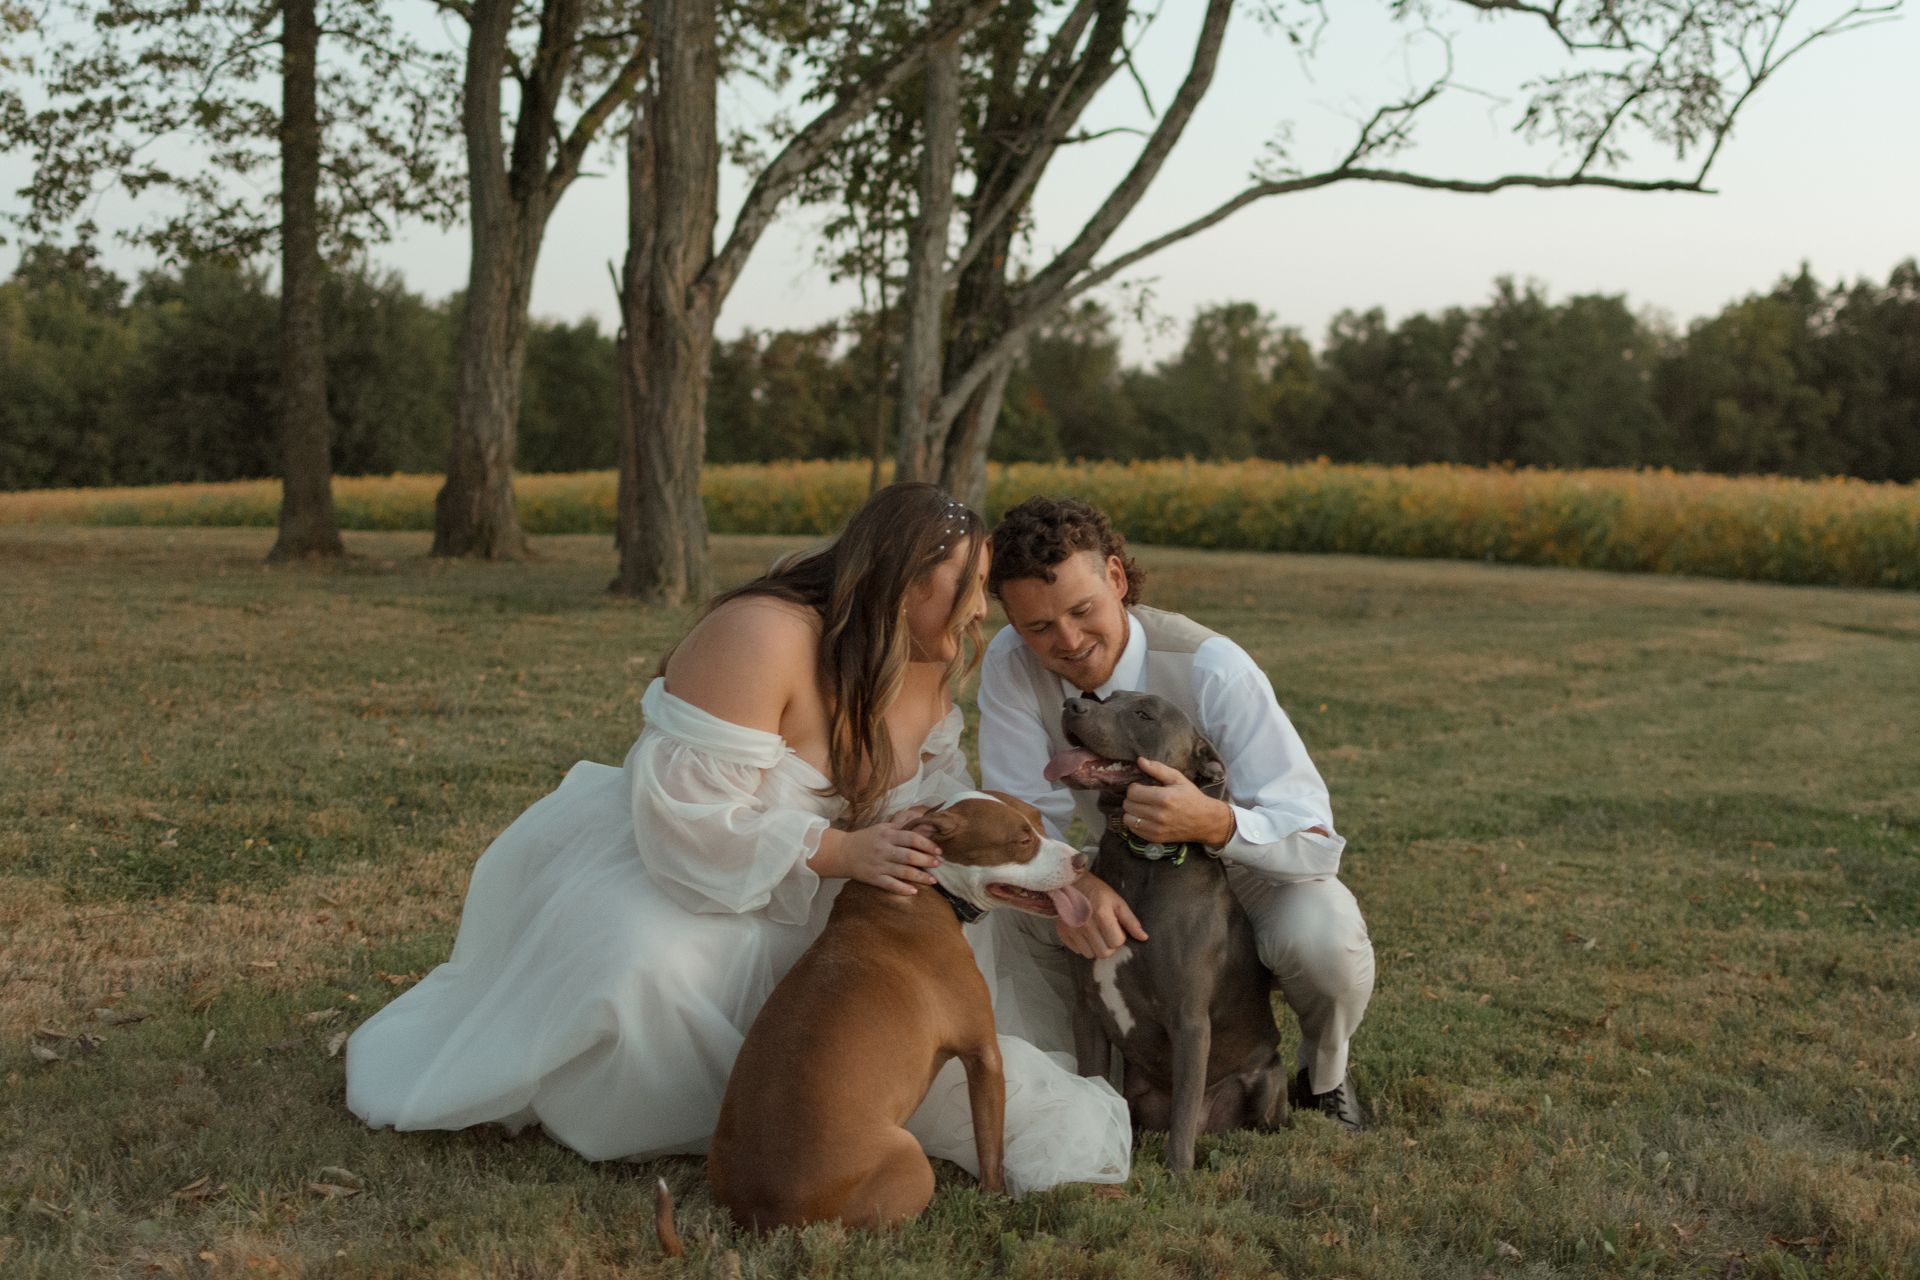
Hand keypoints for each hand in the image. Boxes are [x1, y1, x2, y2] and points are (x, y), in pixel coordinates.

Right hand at [811, 815, 942, 895]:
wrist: (842, 852)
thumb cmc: (866, 839)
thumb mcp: (882, 827)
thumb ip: (901, 825)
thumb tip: (921, 819)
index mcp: (887, 834)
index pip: (911, 838)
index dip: (927, 844)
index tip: (938, 850)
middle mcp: (884, 849)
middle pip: (909, 856)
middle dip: (926, 861)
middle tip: (938, 864)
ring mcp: (878, 865)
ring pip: (903, 872)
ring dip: (920, 877)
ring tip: (933, 880)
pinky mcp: (873, 878)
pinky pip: (890, 885)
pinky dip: (903, 889)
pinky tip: (914, 891)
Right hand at [1057, 872, 1147, 959]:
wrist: (1070, 884)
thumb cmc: (1097, 892)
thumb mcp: (1117, 902)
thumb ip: (1131, 921)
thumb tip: (1144, 938)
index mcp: (1102, 915)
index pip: (1117, 942)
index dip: (1119, 936)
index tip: (1115, 928)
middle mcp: (1085, 924)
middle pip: (1104, 953)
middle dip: (1108, 945)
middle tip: (1106, 933)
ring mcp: (1072, 930)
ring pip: (1090, 955)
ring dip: (1095, 947)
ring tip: (1095, 933)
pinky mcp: (1063, 934)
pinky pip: (1078, 951)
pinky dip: (1083, 945)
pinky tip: (1083, 933)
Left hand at [1123, 757, 1235, 845]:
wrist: (1205, 821)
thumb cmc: (1191, 797)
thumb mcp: (1178, 779)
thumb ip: (1158, 769)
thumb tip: (1140, 760)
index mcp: (1164, 798)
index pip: (1132, 792)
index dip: (1134, 787)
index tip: (1141, 787)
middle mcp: (1159, 815)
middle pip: (1128, 805)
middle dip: (1132, 798)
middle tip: (1142, 797)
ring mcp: (1157, 829)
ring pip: (1127, 819)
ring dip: (1131, 811)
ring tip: (1142, 807)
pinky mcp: (1155, 838)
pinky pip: (1133, 830)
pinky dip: (1135, 822)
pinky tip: (1144, 817)